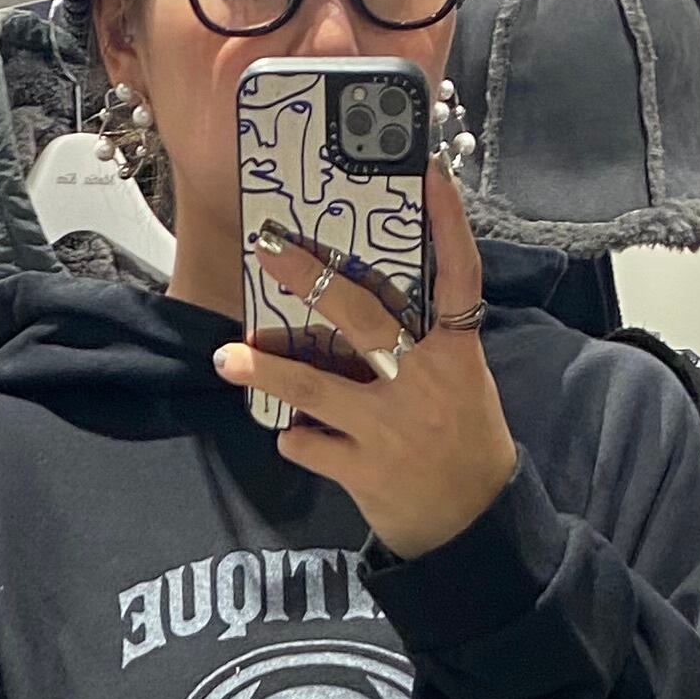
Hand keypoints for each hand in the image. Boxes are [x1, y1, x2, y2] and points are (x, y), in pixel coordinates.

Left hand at [217, 164, 516, 561]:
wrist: (471, 525)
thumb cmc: (464, 441)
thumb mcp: (462, 383)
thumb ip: (427, 343)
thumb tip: (364, 300)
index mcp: (458, 355)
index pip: (460, 276)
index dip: (449, 223)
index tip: (427, 173)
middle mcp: (424, 382)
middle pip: (363, 317)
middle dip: (312, 280)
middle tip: (269, 250)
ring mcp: (390, 428)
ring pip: (315, 388)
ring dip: (266, 370)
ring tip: (227, 359)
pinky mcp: (363, 470)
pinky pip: (310, 444)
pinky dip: (296, 439)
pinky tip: (296, 437)